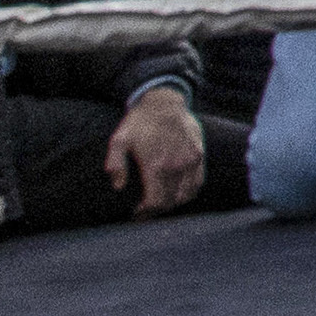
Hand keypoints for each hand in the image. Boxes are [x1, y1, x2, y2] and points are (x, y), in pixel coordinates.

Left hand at [110, 88, 205, 214]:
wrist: (164, 101)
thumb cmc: (139, 122)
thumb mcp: (119, 140)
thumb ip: (116, 164)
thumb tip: (117, 186)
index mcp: (156, 166)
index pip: (155, 201)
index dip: (145, 212)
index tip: (136, 213)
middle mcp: (177, 166)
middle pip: (171, 201)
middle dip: (157, 210)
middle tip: (146, 211)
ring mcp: (191, 161)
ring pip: (187, 195)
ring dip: (174, 203)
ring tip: (162, 203)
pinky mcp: (199, 155)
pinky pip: (198, 182)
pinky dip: (189, 192)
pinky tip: (178, 192)